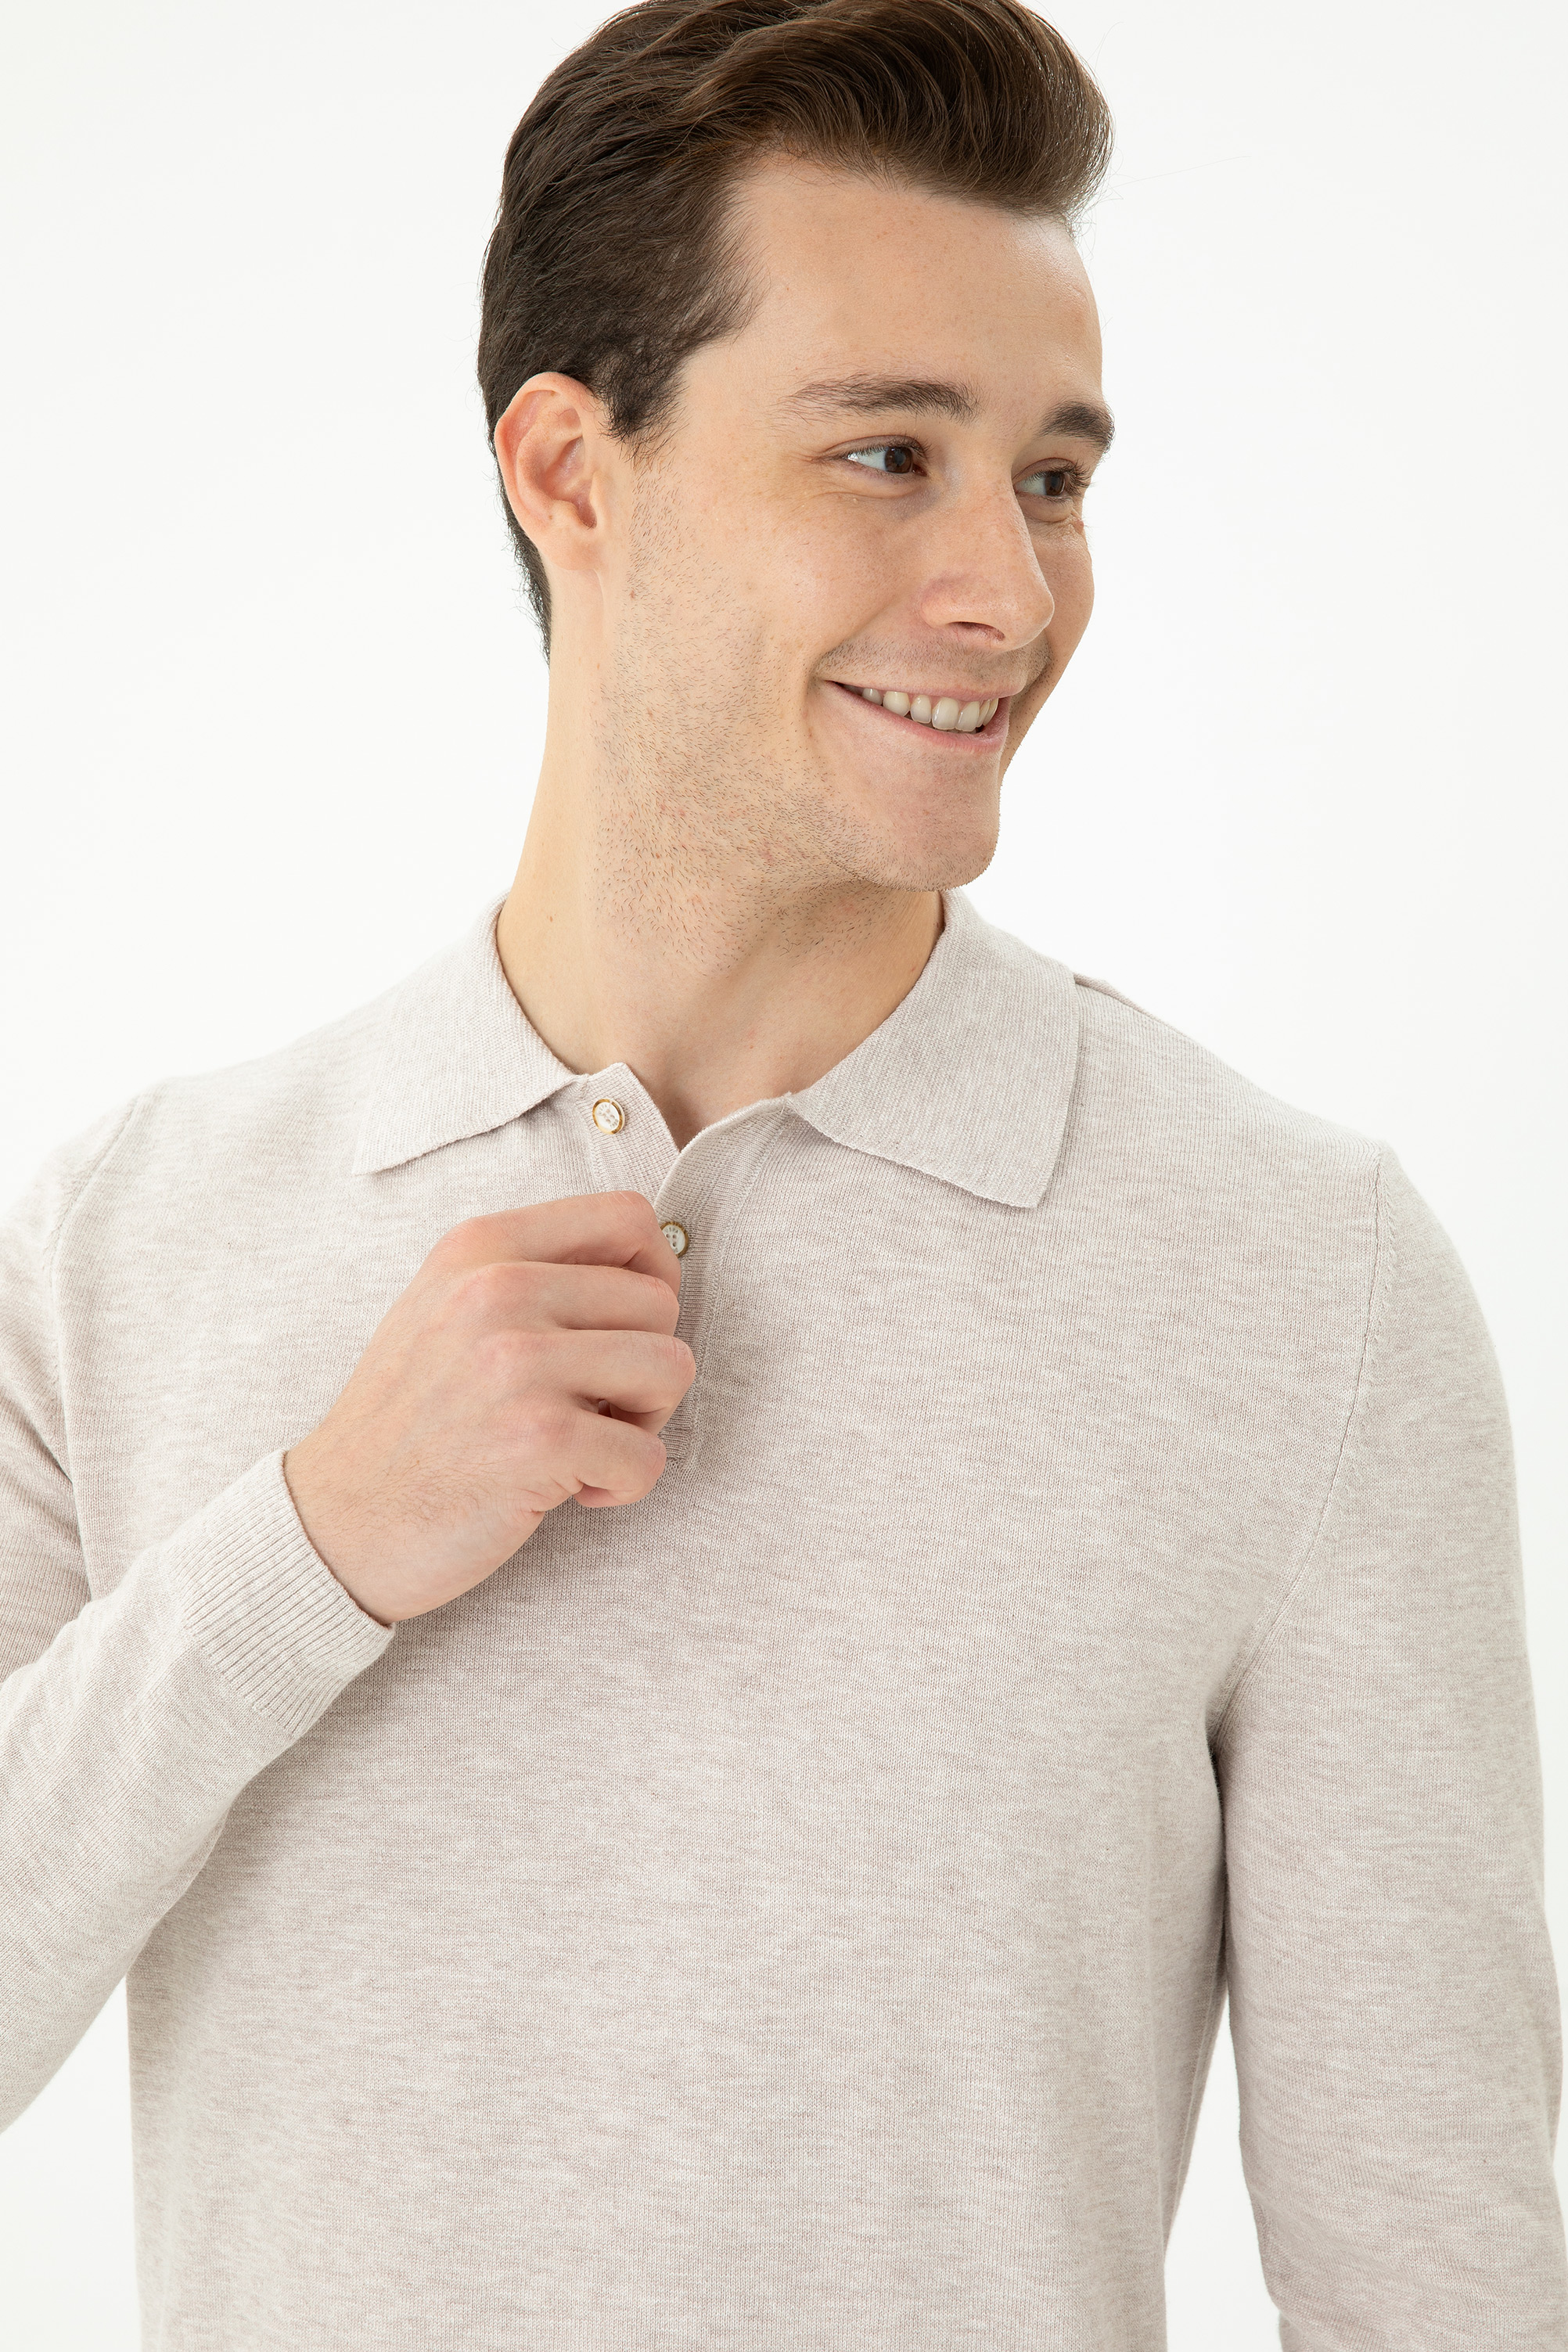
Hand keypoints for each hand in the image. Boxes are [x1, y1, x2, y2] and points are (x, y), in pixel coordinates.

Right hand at [282, 1192, 692, 1625]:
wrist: (338, 1522)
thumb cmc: (408, 1422)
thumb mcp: (445, 1307)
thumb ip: (532, 1272)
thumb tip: (650, 1267)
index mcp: (481, 1247)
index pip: (629, 1218)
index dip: (658, 1273)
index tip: (630, 1327)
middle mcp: (499, 1290)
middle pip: (661, 1301)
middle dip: (647, 1364)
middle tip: (598, 1408)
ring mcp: (518, 1363)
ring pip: (672, 1368)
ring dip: (647, 1421)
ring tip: (590, 1444)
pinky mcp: (539, 1439)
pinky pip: (648, 1455)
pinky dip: (625, 1484)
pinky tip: (571, 1491)